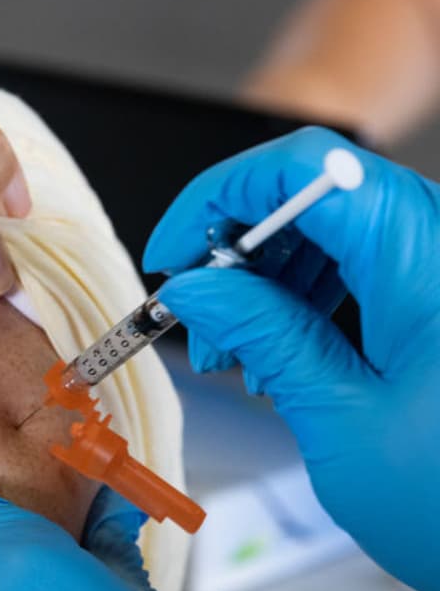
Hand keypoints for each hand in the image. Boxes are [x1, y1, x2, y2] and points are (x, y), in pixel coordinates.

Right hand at [144, 126, 439, 590]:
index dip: (221, 196)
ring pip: (333, 226)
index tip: (175, 252)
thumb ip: (265, 336)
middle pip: (315, 193)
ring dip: (268, 277)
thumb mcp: (342, 420)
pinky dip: (309, 295)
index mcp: (427, 266)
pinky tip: (283, 353)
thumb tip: (194, 287)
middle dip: (237, 248)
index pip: (306, 169)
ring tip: (240, 352)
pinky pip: (364, 261)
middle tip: (201, 316)